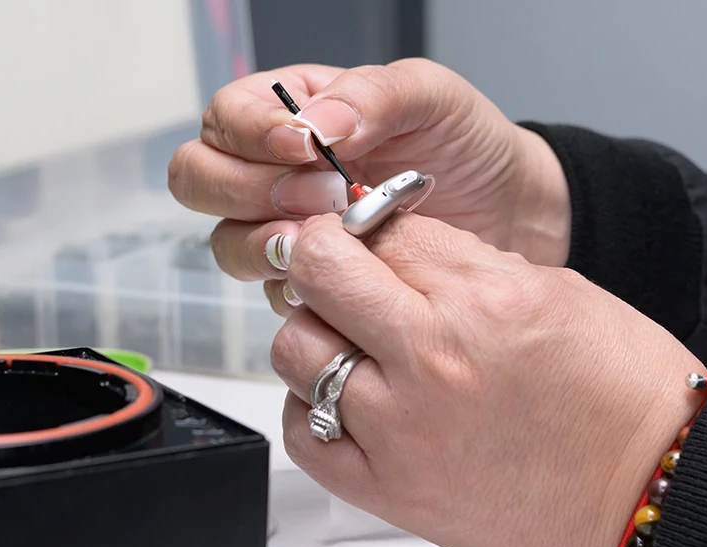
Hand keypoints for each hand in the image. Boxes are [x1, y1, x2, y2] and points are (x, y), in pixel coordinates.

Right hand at [168, 59, 572, 313]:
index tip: (303, 148)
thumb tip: (315, 126)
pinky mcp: (306, 282)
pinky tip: (349, 276)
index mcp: (289, 113)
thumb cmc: (464, 145)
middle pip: (199, 180)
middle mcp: (272, 172)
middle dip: (246, 190)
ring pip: (226, 241)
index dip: (248, 134)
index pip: (225, 117)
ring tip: (331, 236)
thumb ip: (371, 96)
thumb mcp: (429, 96)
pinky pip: (273, 290)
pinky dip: (300, 286)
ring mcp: (284, 229)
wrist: (507, 213)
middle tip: (318, 195)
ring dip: (267, 243)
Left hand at [269, 211, 703, 546]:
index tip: (359, 233)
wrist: (650, 494)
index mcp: (480, 299)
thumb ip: (459, 265)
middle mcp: (430, 360)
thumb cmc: (620, 396)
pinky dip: (307, 407)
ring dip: (312, 334)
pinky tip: (341, 401)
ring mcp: (400, 431)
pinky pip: (299, 432)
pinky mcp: (387, 490)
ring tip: (347, 345)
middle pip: (317, 271)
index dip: (360, 222)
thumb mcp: (552, 291)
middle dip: (319, 256)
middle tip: (334, 270)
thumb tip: (391, 244)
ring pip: (294, 349)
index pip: (374, 229)